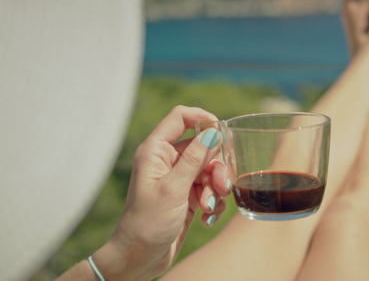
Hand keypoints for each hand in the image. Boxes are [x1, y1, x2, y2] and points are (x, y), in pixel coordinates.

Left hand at [92, 106, 229, 280]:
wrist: (140, 258)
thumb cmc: (147, 223)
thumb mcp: (173, 189)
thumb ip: (194, 159)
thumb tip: (212, 132)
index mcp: (156, 151)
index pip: (180, 118)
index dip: (202, 118)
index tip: (221, 131)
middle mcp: (167, 161)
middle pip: (203, 147)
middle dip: (216, 167)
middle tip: (220, 186)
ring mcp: (179, 178)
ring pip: (210, 169)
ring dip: (216, 188)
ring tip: (209, 207)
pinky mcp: (188, 195)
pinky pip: (210, 188)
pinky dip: (213, 201)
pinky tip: (207, 217)